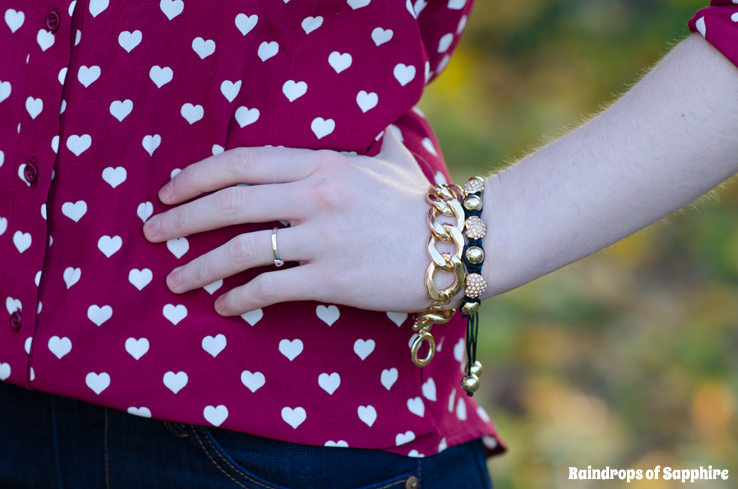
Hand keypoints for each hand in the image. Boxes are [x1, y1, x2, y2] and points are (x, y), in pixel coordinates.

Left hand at [143, 129, 436, 315]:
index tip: (169, 190)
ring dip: (198, 266)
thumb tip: (386, 128)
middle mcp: (314, 196)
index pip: (243, 162)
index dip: (199, 175)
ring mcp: (321, 238)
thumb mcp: (396, 164)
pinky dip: (238, 298)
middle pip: (229, 203)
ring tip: (174, 280)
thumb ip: (379, 144)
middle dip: (181, 219)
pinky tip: (223, 306)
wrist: (456, 246)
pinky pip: (269, 288)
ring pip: (240, 249)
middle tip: (152, 233)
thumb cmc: (423, 205)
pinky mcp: (331, 278)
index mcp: (322, 164)